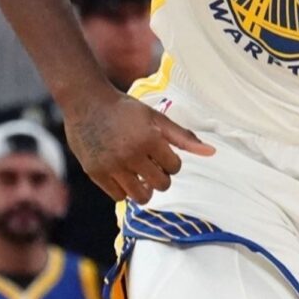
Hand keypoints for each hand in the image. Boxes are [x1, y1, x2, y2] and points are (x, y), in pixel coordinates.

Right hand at [63, 89, 214, 203]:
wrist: (87, 102)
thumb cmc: (125, 109)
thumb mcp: (156, 118)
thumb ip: (183, 137)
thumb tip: (212, 152)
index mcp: (149, 139)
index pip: (175, 167)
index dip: (171, 162)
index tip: (162, 153)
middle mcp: (131, 154)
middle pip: (161, 185)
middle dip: (161, 177)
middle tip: (152, 166)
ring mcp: (111, 166)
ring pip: (140, 196)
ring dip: (145, 188)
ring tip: (140, 174)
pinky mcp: (95, 173)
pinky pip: (118, 196)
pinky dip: (124, 190)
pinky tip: (123, 175)